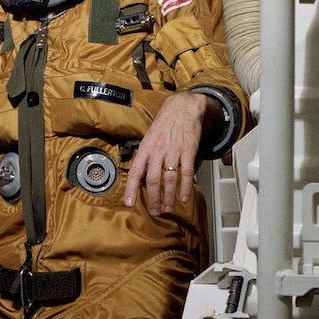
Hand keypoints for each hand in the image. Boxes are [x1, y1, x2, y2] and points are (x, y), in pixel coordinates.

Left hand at [123, 92, 209, 214]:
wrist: (182, 108)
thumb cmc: (164, 124)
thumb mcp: (149, 138)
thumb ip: (146, 157)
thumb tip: (141, 178)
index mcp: (145, 148)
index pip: (135, 171)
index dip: (131, 189)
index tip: (129, 203)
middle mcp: (158, 150)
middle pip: (153, 179)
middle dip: (152, 198)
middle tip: (154, 211)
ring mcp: (174, 151)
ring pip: (169, 179)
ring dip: (169, 196)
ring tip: (168, 208)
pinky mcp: (189, 150)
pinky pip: (187, 172)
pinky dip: (185, 187)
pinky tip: (184, 197)